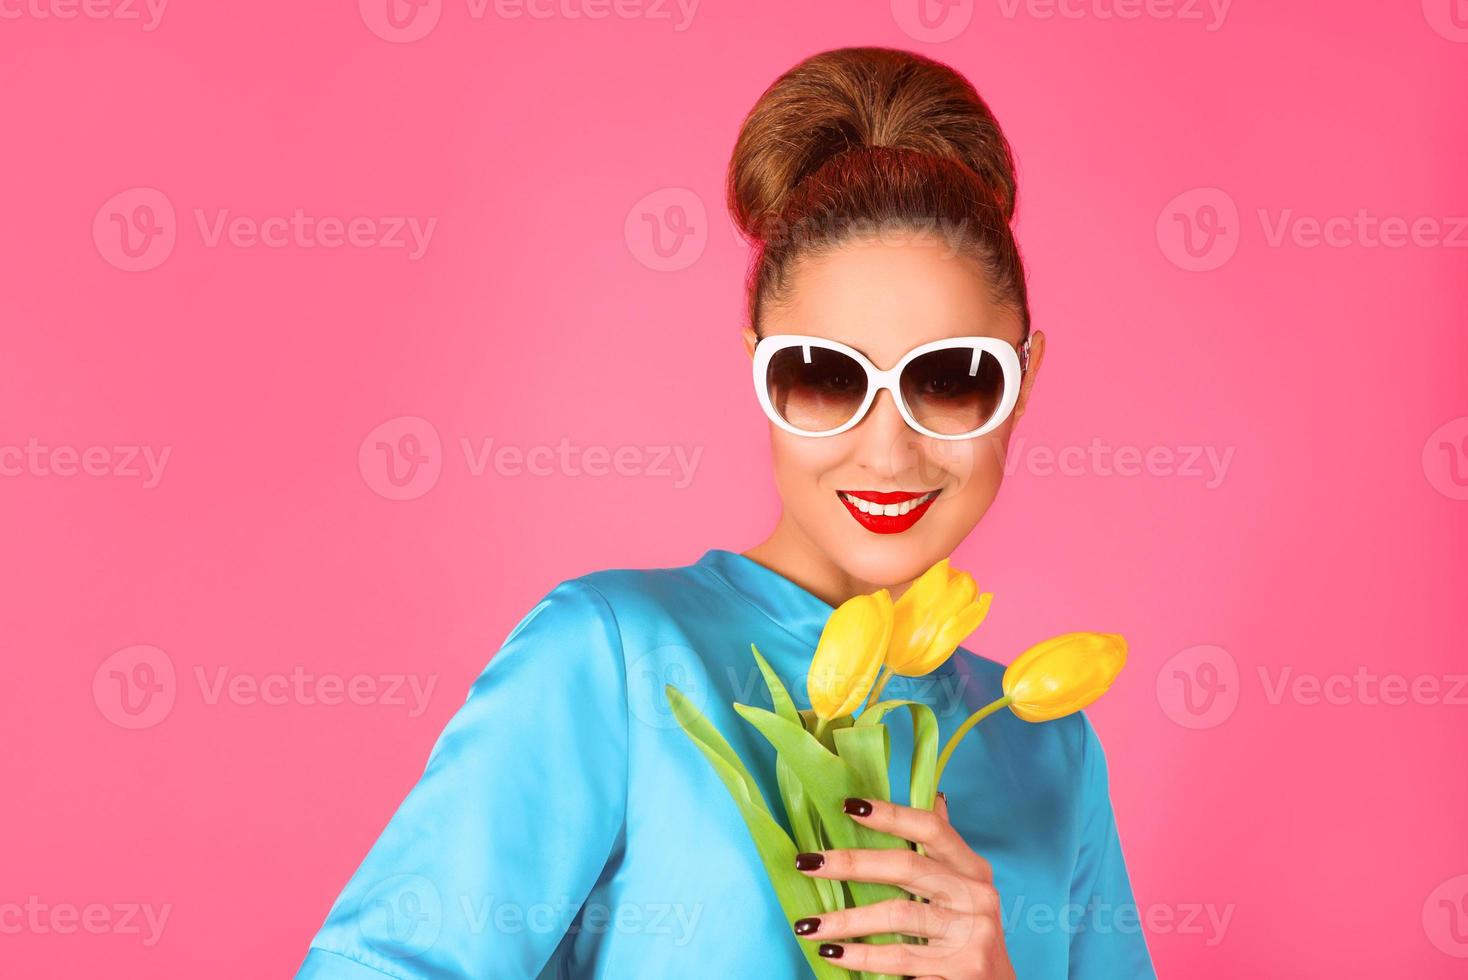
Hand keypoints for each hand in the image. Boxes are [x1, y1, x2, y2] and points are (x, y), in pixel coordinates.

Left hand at [791, 793, 1015, 979]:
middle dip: (850, 863)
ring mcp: (972, 935)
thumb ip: (944, 853)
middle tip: (806, 864)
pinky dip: (863, 960)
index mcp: (973, 871)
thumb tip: (935, 797)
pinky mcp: (962, 970)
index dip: (890, 814)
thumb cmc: (970, 936)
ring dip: (845, 922)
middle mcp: (977, 897)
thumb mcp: (966, 891)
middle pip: (906, 868)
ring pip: (897, 917)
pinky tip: (836, 956)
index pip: (931, 829)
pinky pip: (899, 960)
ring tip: (809, 926)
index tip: (848, 806)